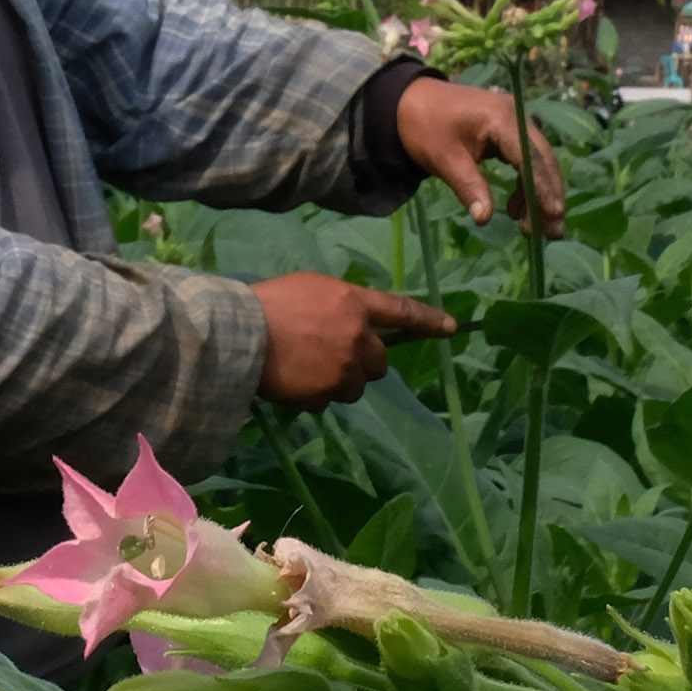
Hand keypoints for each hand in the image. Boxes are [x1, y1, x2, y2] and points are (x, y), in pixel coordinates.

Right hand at [254, 273, 456, 410]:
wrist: (241, 334)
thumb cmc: (271, 302)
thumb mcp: (312, 288)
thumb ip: (340, 304)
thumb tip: (351, 321)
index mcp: (355, 304)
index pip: (401, 312)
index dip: (428, 320)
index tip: (450, 328)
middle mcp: (358, 338)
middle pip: (380, 363)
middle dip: (363, 363)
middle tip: (333, 356)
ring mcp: (343, 369)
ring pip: (356, 387)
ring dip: (339, 382)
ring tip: (307, 369)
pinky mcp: (325, 395)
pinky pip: (327, 402)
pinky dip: (313, 396)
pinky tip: (292, 381)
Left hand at [393, 77, 567, 232]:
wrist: (409, 101)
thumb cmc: (425, 127)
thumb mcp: (443, 159)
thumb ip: (468, 187)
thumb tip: (485, 219)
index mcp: (501, 118)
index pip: (531, 157)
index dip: (543, 187)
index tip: (553, 215)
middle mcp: (516, 116)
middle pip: (543, 160)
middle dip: (549, 195)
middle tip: (553, 232)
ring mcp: (515, 122)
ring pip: (538, 162)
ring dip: (538, 194)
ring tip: (529, 228)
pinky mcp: (509, 131)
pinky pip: (527, 159)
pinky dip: (525, 184)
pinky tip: (515, 208)